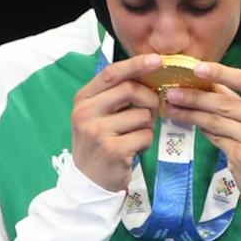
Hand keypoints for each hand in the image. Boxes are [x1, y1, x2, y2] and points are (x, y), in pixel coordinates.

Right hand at [71, 53, 163, 191]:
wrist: (89, 181)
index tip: (157, 60)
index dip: (135, 64)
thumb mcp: (97, 115)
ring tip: (135, 137)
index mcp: (83, 100)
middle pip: (130, 90)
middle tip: (152, 110)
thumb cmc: (99, 143)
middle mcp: (86, 113)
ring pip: (142, 115)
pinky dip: (146, 143)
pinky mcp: (113, 150)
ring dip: (147, 126)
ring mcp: (98, 132)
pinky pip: (145, 136)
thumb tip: (148, 73)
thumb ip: (115, 95)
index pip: (111, 74)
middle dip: (149, 99)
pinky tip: (135, 150)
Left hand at [163, 62, 240, 197]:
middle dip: (196, 95)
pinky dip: (201, 128)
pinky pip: (215, 137)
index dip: (221, 72)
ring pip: (215, 120)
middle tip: (173, 90)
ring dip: (191, 112)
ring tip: (172, 106)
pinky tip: (188, 122)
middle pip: (226, 102)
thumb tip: (214, 83)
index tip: (198, 68)